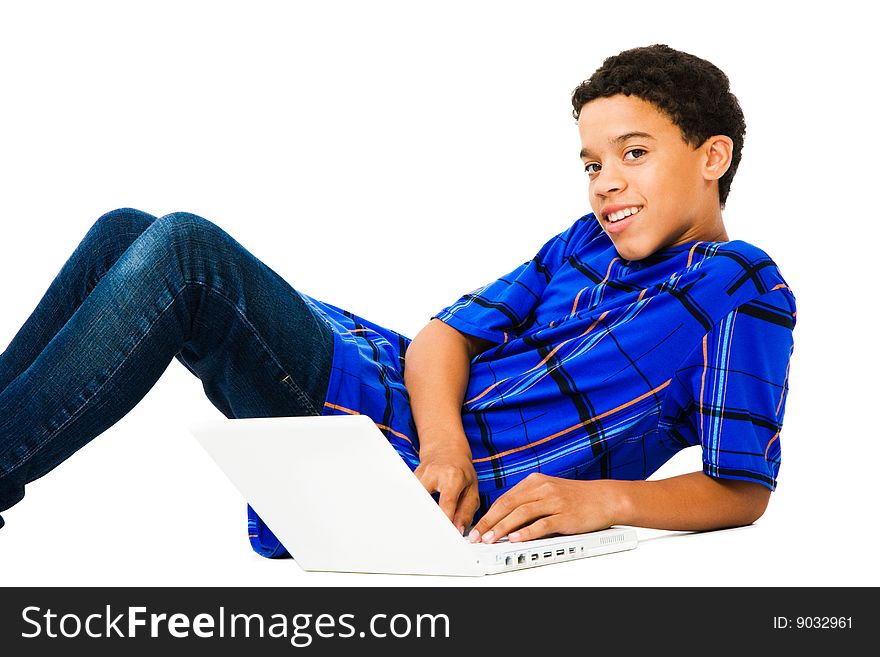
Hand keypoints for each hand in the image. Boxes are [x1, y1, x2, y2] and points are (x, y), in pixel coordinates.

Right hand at [413, 445, 479, 534]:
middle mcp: (433, 474)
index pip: (446, 502)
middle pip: (425, 501)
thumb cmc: (462, 470)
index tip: (447, 536)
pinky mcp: (411, 478)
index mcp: (452, 476)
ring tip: (419, 531)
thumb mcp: (472, 488)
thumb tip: (458, 530)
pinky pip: (410, 496)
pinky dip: (413, 507)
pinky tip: (412, 518)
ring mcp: (419, 474)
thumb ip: (466, 510)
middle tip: (430, 537)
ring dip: (417, 514)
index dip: (445, 520)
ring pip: (414, 499)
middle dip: (427, 520)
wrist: (446, 449)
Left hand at [468, 473, 616, 542]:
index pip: (505, 498)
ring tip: (491, 539)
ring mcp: (554, 501)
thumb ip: (527, 501)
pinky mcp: (565, 515)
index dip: (488, 514)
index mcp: (534, 481)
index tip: (477, 527)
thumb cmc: (575, 497)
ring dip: (503, 527)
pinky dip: (527, 532)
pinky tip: (516, 539)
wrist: (604, 498)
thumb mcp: (547, 491)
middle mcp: (542, 488)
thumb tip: (504, 518)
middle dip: (490, 522)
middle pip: (509, 505)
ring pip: (522, 513)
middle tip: (478, 535)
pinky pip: (542, 524)